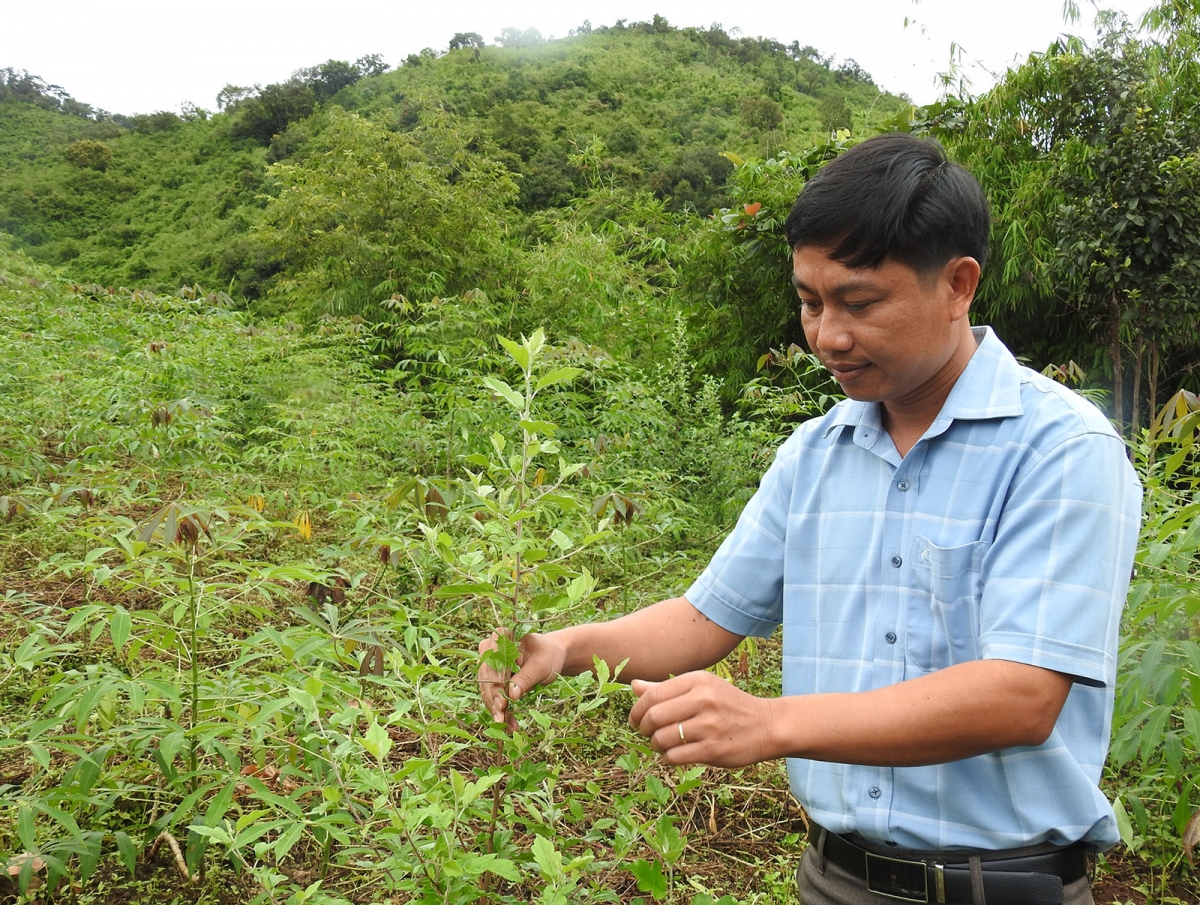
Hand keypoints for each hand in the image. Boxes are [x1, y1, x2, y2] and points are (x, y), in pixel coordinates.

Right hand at [478, 630, 566, 730]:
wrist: (553, 657)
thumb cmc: (548, 655)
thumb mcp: (541, 665)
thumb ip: (525, 678)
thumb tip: (510, 696)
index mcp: (502, 637)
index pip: (493, 660)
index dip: (495, 681)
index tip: (501, 700)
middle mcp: (491, 650)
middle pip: (486, 677)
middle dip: (493, 699)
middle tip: (501, 716)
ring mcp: (490, 665)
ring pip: (487, 689)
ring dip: (495, 708)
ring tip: (505, 724)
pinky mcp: (494, 679)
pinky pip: (493, 696)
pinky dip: (501, 710)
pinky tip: (508, 723)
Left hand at [628, 671, 775, 767]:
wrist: (767, 725)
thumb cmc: (728, 705)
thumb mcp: (702, 688)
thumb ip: (667, 688)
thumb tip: (633, 685)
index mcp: (698, 680)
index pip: (652, 695)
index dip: (637, 710)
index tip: (635, 719)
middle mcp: (703, 700)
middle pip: (654, 717)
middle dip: (643, 728)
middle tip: (646, 733)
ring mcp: (709, 726)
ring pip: (662, 738)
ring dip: (655, 745)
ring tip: (661, 744)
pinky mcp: (713, 750)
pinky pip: (675, 756)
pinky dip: (668, 757)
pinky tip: (674, 754)